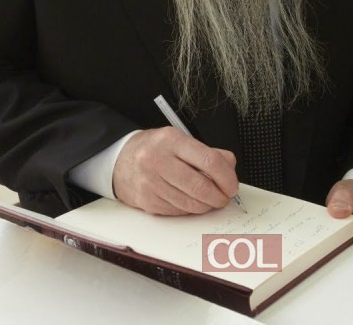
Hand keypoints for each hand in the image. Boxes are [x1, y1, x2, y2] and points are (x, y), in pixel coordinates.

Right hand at [113, 127, 238, 215]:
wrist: (120, 161)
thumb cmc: (156, 150)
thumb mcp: (181, 141)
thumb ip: (209, 153)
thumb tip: (230, 169)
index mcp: (172, 141)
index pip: (209, 161)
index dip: (227, 178)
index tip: (232, 186)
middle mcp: (158, 160)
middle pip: (200, 186)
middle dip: (219, 197)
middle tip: (225, 197)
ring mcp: (150, 183)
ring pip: (190, 203)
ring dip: (206, 206)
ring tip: (210, 200)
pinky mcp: (147, 201)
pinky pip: (178, 211)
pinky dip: (190, 209)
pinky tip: (191, 201)